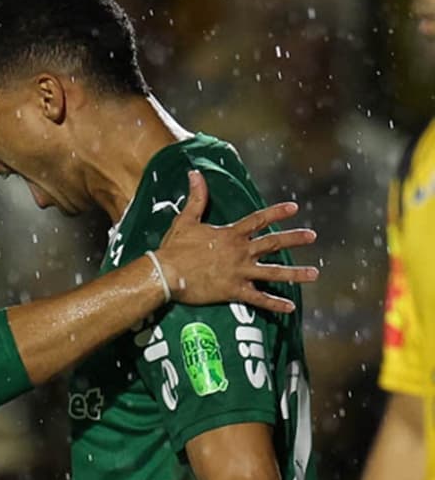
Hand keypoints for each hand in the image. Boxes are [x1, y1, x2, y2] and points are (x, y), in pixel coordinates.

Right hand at [155, 170, 317, 313]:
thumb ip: (196, 198)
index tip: (294, 208)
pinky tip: (289, 307)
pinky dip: (274, 304)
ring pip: (273, 273)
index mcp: (231, 235)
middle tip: (312, 236)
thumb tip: (195, 173)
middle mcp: (240, 252)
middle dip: (294, 239)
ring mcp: (239, 272)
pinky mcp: (234, 291)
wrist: (166, 274)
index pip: (259, 220)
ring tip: (313, 274)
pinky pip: (258, 299)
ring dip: (295, 274)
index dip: (277, 213)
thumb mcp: (186, 220)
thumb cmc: (174, 248)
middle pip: (273, 244)